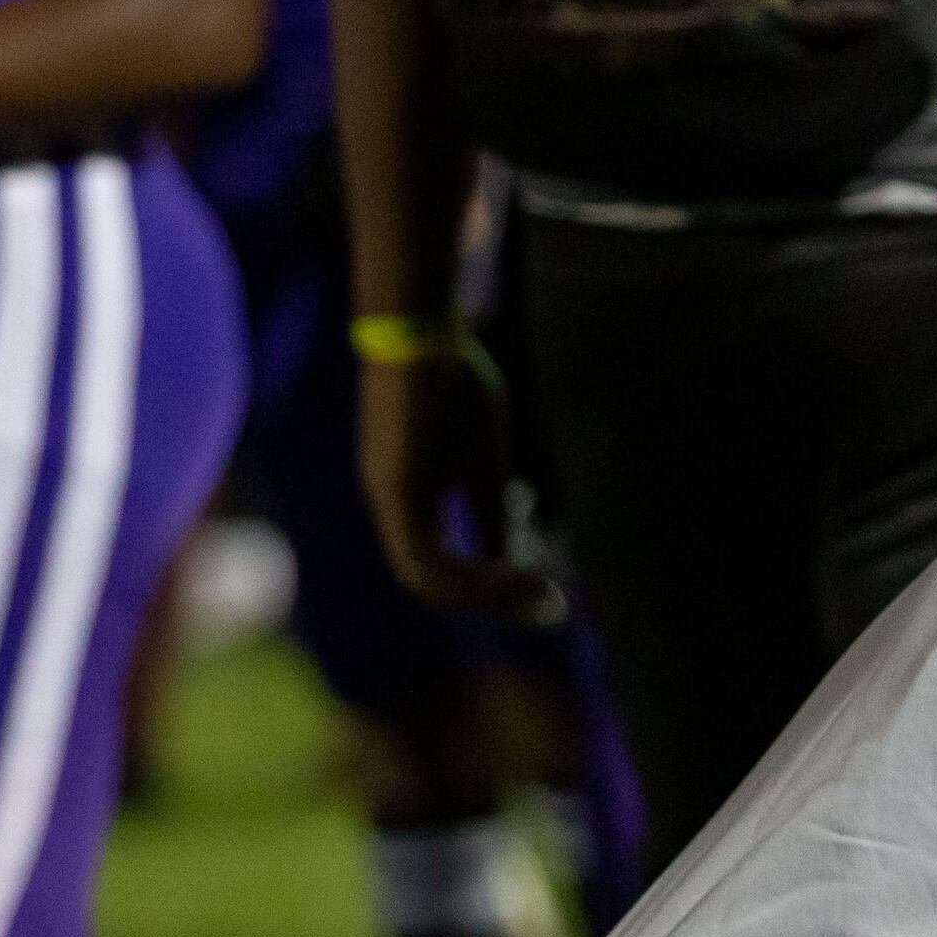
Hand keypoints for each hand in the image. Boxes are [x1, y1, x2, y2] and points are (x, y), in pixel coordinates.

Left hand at [356, 348, 554, 618]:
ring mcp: (388, 499)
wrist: (421, 330)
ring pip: (426, 579)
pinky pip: (423, 560)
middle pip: (433, 582)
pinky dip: (468, 576)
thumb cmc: (453, 380)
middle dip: (494, 600)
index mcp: (411, 500)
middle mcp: (392, 507)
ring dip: (485, 594)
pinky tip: (513, 572)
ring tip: (539, 591)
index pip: (444, 565)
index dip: (492, 585)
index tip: (546, 590)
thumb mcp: (486, 455)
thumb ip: (491, 505)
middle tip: (548, 606)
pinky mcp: (395, 490)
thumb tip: (511, 553)